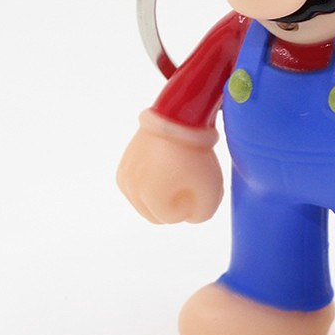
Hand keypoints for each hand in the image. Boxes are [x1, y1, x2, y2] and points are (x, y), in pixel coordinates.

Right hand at [116, 110, 223, 224]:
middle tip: (189, 181)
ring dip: (161, 196)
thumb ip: (202, 214)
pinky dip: (151, 186)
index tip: (196, 182)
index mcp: (148, 196)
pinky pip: (138, 190)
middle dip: (173, 204)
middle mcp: (131, 188)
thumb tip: (189, 218)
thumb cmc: (196, 153)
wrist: (178, 116)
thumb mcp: (211, 188)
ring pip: (144, 204)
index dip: (189, 203)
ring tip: (177, 174)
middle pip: (155, 216)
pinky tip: (165, 170)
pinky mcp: (123, 167)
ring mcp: (125, 176)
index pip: (172, 218)